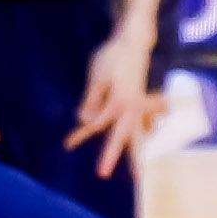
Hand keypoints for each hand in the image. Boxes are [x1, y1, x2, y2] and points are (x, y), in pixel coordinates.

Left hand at [71, 17, 159, 177]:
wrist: (134, 42)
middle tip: (104, 175)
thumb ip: (91, 100)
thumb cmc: (112, 57)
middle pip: (123, 139)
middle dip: (113, 158)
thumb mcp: (96, 77)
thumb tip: (85, 121)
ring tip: (139, 174)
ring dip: (138, 155)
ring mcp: (141, 107)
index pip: (96, 124)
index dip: (81, 135)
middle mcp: (131, 108)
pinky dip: (149, 131)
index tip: (67, 145)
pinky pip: (148, 123)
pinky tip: (149, 137)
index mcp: (117, 102)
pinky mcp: (145, 103)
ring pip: (139, 136)